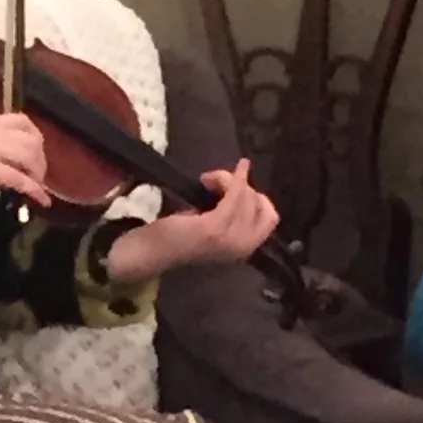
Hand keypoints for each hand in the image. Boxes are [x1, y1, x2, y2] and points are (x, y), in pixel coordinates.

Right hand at [0, 112, 52, 229]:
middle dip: (40, 159)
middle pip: (31, 139)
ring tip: (37, 188)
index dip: (35, 137)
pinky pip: (19, 179)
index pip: (22, 120)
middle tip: (37, 177)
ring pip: (29, 156)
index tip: (35, 154)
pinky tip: (40, 201)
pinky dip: (34, 190)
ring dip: (38, 174)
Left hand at [103, 161, 279, 284]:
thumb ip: (231, 214)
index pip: (270, 218)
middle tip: (214, 182)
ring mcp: (229, 239)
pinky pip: (233, 197)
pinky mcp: (214, 228)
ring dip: (227, 180)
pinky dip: (232, 178)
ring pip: (245, 197)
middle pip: (258, 203)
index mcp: (244, 248)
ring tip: (208, 180)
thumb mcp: (212, 224)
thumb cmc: (179, 236)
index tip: (238, 188)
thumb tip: (240, 186)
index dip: (258, 198)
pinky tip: (223, 171)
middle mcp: (243, 247)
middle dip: (241, 185)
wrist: (152, 251)